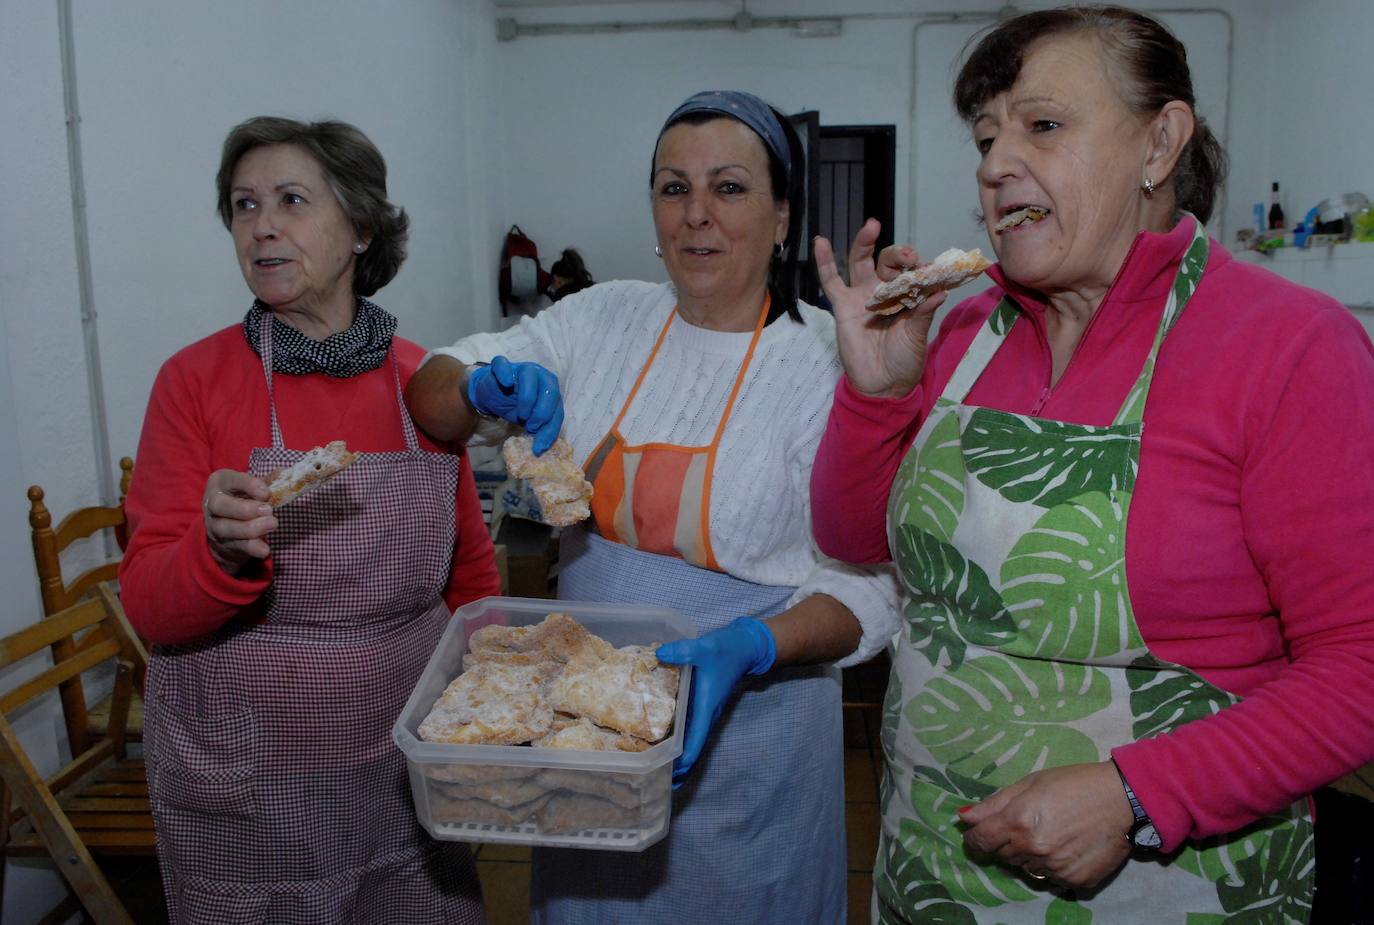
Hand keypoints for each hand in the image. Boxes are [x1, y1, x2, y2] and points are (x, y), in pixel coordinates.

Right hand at [203, 470, 275, 575]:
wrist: (228, 524)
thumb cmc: (243, 498)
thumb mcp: (252, 486)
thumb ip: (267, 480)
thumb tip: (283, 472)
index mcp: (220, 482)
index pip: (230, 480)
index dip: (248, 485)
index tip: (266, 493)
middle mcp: (212, 503)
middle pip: (219, 505)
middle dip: (244, 509)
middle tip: (268, 510)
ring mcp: (215, 524)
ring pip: (226, 528)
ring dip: (249, 529)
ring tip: (272, 524)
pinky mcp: (223, 543)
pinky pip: (235, 546)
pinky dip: (251, 548)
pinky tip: (264, 549)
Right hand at [467, 355, 564, 454]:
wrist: (493, 396)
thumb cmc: (516, 408)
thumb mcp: (530, 422)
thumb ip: (539, 429)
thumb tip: (540, 447)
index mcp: (551, 390)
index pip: (557, 409)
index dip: (550, 428)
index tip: (540, 445)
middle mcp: (541, 376)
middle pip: (550, 389)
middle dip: (543, 412)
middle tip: (531, 427)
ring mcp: (521, 368)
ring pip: (530, 375)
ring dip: (528, 397)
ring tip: (522, 415)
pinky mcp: (502, 366)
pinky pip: (503, 365)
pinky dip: (506, 373)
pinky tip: (507, 383)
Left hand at [655, 617, 776, 786]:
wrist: (746, 645)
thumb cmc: (728, 649)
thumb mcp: (705, 647)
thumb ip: (684, 651)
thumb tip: (660, 654)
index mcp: (706, 707)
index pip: (695, 743)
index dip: (683, 763)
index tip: (669, 778)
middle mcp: (706, 714)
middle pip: (692, 748)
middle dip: (676, 766)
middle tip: (653, 779)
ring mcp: (704, 709)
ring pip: (691, 739)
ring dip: (676, 754)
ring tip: (654, 766)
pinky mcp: (701, 702)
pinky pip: (689, 726)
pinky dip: (677, 737)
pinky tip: (661, 736)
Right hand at [814, 218, 948, 397]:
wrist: (882, 385)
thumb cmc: (904, 360)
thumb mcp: (917, 337)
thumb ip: (924, 313)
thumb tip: (940, 291)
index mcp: (908, 296)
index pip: (914, 272)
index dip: (921, 268)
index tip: (931, 270)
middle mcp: (885, 290)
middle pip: (889, 261)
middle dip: (898, 254)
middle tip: (908, 257)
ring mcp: (862, 295)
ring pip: (861, 262)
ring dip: (865, 243)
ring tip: (872, 226)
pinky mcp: (843, 305)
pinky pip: (831, 281)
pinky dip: (825, 262)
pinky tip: (821, 242)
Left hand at [958, 761, 1134, 888]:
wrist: (1121, 800)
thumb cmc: (1073, 784)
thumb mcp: (1030, 784)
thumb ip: (994, 803)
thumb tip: (963, 817)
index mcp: (1017, 822)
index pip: (980, 841)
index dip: (975, 838)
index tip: (979, 836)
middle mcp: (1033, 849)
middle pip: (1003, 855)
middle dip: (1007, 842)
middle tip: (1028, 825)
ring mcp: (1054, 868)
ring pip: (1026, 869)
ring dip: (1030, 856)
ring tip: (1051, 835)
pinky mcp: (1074, 881)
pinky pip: (1052, 879)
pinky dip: (1054, 867)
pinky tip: (1067, 848)